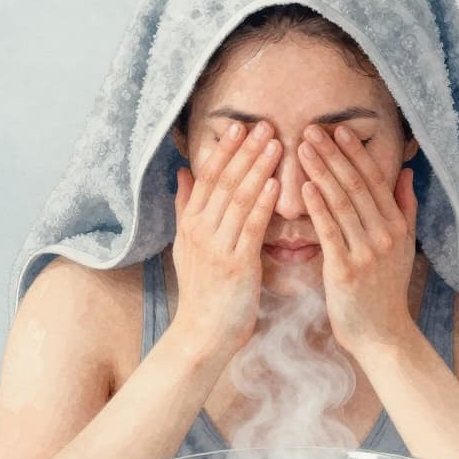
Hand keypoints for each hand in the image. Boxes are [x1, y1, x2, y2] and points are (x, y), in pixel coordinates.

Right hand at [171, 120, 282, 356]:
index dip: (225, 150)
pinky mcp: (235, 265)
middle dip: (245, 151)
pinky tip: (275, 184)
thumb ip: (185, 207)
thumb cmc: (202, 291)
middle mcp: (200, 230)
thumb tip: (183, 172)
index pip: (208, 177)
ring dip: (258, 168)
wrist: (203, 334)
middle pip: (224, 181)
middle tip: (264, 124)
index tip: (240, 126)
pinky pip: (250, 227)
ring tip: (275, 143)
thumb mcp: (186, 246)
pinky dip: (262, 203)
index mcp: (190, 223)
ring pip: (238, 198)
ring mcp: (216, 247)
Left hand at [297, 123, 417, 354]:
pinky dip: (318, 207)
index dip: (357, 153)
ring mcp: (366, 251)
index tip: (339, 130)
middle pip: (357, 185)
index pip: (375, 180)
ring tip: (303, 148)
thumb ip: (406, 207)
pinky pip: (330, 232)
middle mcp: (385, 234)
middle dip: (333, 154)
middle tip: (312, 129)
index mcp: (396, 226)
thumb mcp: (404, 246)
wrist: (382, 334)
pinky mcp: (346, 270)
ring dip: (321, 172)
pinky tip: (305, 188)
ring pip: (342, 203)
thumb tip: (407, 171)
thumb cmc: (386, 289)